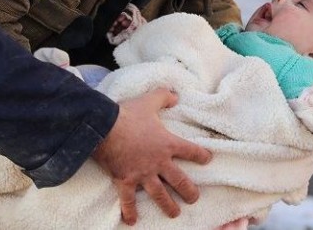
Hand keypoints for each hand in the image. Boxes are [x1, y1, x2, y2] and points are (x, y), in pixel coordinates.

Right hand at [91, 88, 211, 224]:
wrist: (104, 127)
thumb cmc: (128, 114)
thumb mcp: (149, 101)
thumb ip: (164, 96)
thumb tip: (175, 95)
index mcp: (167, 143)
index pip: (191, 151)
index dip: (201, 155)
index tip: (208, 159)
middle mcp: (158, 162)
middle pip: (180, 181)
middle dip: (189, 192)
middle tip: (194, 198)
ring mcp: (142, 174)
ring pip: (160, 195)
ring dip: (168, 206)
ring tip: (174, 214)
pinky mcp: (125, 180)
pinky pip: (128, 200)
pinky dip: (129, 211)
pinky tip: (131, 221)